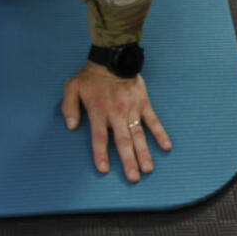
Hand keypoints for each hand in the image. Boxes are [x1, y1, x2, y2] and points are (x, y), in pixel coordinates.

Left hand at [60, 62, 171, 181]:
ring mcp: (132, 110)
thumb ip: (69, 107)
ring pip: (139, 135)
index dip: (101, 153)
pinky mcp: (144, 104)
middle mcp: (116, 114)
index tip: (104, 169)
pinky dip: (160, 134)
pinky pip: (153, 121)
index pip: (100, 137)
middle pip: (123, 141)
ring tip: (148, 169)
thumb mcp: (72, 87)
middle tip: (133, 178)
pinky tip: (166, 147)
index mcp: (99, 111)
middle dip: (128, 160)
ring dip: (144, 152)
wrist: (113, 57)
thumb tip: (71, 126)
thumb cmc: (91, 76)